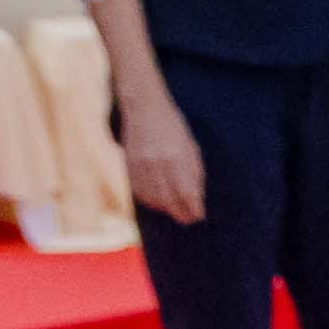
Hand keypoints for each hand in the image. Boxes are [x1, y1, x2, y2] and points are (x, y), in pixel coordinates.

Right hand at [122, 101, 207, 225]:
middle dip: (181, 214)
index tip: (199, 216)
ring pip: (153, 200)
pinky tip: (159, 202)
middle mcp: (157, 164)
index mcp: (176, 158)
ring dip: (166, 209)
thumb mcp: (190, 148)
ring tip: (175, 210)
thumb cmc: (173, 128)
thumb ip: (194, 174)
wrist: (144, 110)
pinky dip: (151, 202)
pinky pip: (139, 193)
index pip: (186, 193)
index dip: (193, 209)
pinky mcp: (129, 168)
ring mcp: (140, 167)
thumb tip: (196, 200)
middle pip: (169, 201)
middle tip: (189, 219)